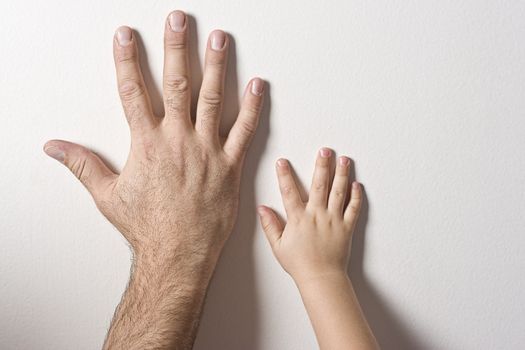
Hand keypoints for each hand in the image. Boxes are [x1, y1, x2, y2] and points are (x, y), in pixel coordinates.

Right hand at [43, 12, 264, 264]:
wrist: (177, 254)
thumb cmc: (145, 228)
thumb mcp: (107, 195)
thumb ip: (83, 165)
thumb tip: (54, 148)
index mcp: (146, 144)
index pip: (132, 91)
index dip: (127, 60)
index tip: (126, 35)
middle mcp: (177, 140)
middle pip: (175, 84)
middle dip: (176, 47)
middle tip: (179, 19)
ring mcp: (206, 151)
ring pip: (212, 99)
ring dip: (216, 66)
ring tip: (219, 38)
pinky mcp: (229, 166)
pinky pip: (244, 131)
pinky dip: (252, 107)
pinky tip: (256, 85)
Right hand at [257, 148, 361, 282]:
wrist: (321, 278)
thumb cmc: (299, 264)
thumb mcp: (278, 246)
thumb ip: (270, 225)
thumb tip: (262, 208)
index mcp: (298, 219)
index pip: (289, 192)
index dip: (284, 175)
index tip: (282, 161)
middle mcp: (316, 215)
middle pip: (319, 185)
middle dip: (322, 165)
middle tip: (325, 150)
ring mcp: (333, 220)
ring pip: (338, 192)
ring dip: (341, 174)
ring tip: (344, 159)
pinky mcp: (346, 227)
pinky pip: (353, 209)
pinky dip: (356, 196)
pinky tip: (357, 184)